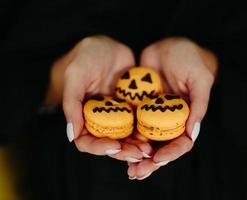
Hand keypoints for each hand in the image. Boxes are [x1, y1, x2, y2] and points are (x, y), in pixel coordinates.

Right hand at [46, 35, 148, 161]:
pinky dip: (147, 130)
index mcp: (84, 117)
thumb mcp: (76, 76)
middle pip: (110, 143)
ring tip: (148, 148)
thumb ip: (72, 104)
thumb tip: (72, 135)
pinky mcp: (133, 108)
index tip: (114, 146)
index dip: (99, 148)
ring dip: (137, 145)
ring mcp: (118, 115)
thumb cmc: (85, 58)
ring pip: (127, 137)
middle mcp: (101, 120)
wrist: (106, 46)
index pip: (87, 141)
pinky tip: (156, 132)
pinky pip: (140, 122)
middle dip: (124, 151)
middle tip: (138, 153)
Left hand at [127, 37, 217, 179]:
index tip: (157, 159)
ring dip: (135, 154)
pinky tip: (114, 144)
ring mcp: (152, 114)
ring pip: (144, 140)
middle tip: (136, 173)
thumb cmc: (190, 60)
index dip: (171, 153)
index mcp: (185, 118)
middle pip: (161, 147)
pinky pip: (130, 123)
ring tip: (125, 167)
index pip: (181, 143)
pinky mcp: (138, 106)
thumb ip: (199, 104)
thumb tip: (193, 133)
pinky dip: (124, 136)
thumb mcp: (199, 79)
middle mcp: (168, 120)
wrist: (169, 46)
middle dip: (150, 162)